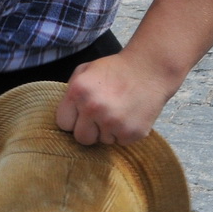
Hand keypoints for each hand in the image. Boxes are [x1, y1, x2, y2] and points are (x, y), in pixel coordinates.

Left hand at [54, 52, 177, 146]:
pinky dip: (123, 132)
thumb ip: (71, 91)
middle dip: (89, 129)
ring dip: (108, 130)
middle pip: (81, 138)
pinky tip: (129, 114)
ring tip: (118, 110)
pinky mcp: (130, 133)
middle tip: (100, 116)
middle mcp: (93, 109)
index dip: (72, 119)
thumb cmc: (115, 69)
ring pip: (102, 141)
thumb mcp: (86, 70)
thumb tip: (65, 115)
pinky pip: (120, 142)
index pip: (63, 123)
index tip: (81, 114)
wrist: (149, 69)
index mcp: (78, 92)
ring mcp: (113, 122)